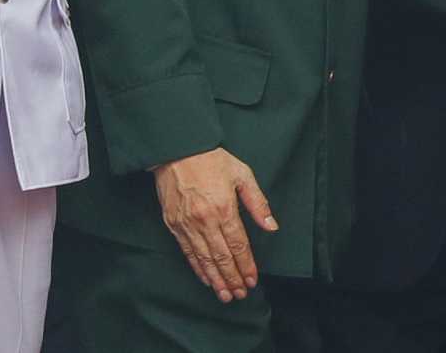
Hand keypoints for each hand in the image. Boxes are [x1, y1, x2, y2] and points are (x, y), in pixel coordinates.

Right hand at [151, 147, 277, 301]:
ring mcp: (187, 224)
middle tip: (240, 294)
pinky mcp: (173, 224)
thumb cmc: (211, 159)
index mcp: (224, 208)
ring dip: (216, 279)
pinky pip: (187, 252)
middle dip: (232, 278)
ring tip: (225, 295)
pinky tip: (205, 278)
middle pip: (221, 257)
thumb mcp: (242, 174)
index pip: (238, 244)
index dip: (246, 265)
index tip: (252, 279)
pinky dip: (197, 268)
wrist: (177, 150)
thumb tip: (271, 226)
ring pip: (204, 259)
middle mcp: (205, 220)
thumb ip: (257, 202)